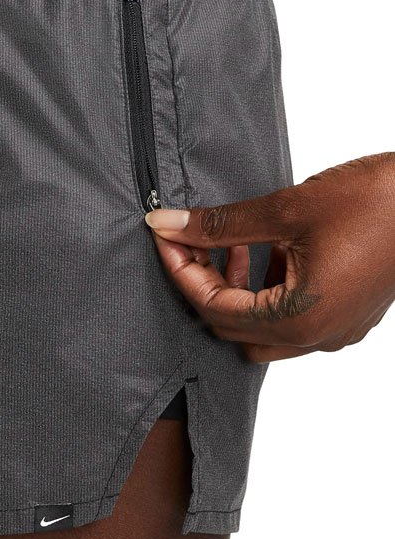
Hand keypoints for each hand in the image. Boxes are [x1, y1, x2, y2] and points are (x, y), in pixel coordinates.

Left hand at [145, 153, 394, 361]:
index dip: (180, 270)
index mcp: (299, 318)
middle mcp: (317, 336)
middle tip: (193, 240)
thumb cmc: (376, 202)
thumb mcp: (286, 209)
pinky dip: (267, 290)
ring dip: (236, 290)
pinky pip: (291, 318)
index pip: (212, 307)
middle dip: (205, 282)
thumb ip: (221, 224)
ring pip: (260, 327)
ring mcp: (336, 330)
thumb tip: (167, 223)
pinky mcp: (348, 314)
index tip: (165, 236)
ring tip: (234, 243)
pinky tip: (268, 249)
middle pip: (231, 325)